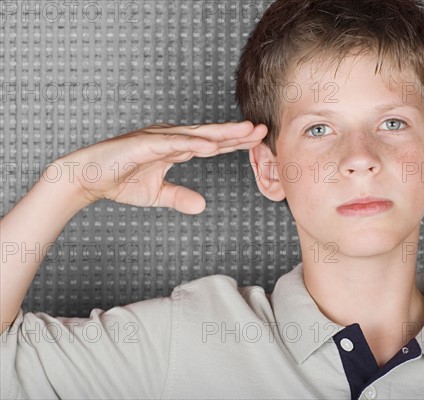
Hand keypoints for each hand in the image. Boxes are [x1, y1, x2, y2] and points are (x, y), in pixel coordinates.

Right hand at [53, 121, 267, 214]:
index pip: (212, 145)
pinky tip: (212, 145)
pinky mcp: (143, 143)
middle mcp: (170, 138)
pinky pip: (172, 143)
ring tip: (246, 131)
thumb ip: (179, 197)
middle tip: (263, 129)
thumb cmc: (120, 181)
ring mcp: (157, 138)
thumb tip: (202, 206)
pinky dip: (192, 143)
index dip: (235, 142)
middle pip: (210, 136)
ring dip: (221, 133)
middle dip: (237, 133)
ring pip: (196, 135)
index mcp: (176, 148)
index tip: (258, 140)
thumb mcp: (157, 194)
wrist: (87, 178)